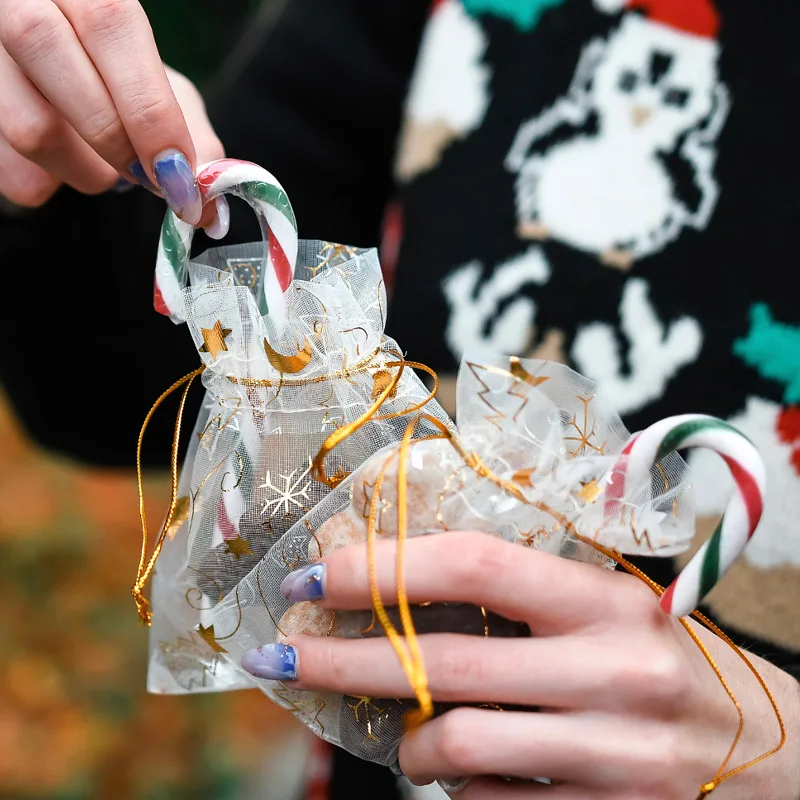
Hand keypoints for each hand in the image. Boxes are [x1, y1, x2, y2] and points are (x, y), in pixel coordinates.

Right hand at [0, 0, 223, 229]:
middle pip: (50, 54)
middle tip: (154, 179)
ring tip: (108, 166)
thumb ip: (193, 135)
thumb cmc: (123, 79)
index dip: (149, 110)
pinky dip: (55, 185)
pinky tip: (70, 164)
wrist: (68, 68)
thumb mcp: (167, 89)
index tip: (180, 173)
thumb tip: (210, 202)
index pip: (110, 26)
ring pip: (29, 126)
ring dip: (87, 171)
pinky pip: (13, 173)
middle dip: (117, 141)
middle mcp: (22, 1)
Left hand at [242, 532, 799, 798]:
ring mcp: (610, 756)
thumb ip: (525, 591)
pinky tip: (465, 767)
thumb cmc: (670, 656)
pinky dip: (457, 784)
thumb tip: (405, 576)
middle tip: (283, 655)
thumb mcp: (609, 603)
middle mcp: (611, 672)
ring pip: (458, 746)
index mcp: (605, 599)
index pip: (475, 565)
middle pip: (445, 663)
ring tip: (403, 731)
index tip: (313, 576)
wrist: (773, 754)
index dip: (383, 567)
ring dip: (406, 739)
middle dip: (344, 660)